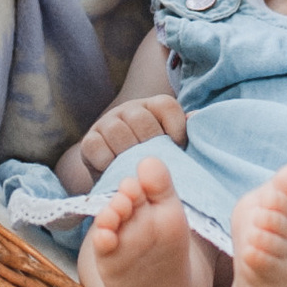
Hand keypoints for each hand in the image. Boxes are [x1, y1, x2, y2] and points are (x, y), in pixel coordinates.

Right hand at [56, 95, 189, 194]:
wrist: (120, 180)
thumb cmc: (153, 163)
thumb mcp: (174, 150)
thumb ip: (188, 136)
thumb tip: (197, 117)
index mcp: (153, 107)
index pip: (167, 106)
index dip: (176, 129)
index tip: (178, 149)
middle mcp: (129, 110)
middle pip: (141, 119)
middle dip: (150, 145)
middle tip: (154, 164)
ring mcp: (106, 123)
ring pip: (118, 131)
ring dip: (128, 154)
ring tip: (136, 170)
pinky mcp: (89, 141)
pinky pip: (97, 147)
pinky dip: (108, 161)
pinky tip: (116, 171)